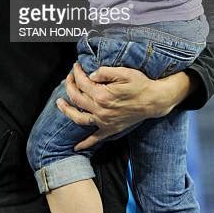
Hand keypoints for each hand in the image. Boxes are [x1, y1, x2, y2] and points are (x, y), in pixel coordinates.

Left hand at [56, 63, 192, 149]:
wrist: (154, 101)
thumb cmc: (140, 84)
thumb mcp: (124, 72)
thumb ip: (104, 72)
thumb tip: (90, 75)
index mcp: (103, 95)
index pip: (82, 82)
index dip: (76, 72)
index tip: (75, 65)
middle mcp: (101, 110)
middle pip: (76, 98)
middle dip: (69, 86)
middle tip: (68, 78)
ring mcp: (104, 121)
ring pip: (79, 118)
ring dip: (66, 111)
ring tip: (59, 103)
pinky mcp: (110, 129)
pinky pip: (95, 138)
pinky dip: (85, 143)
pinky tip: (76, 147)